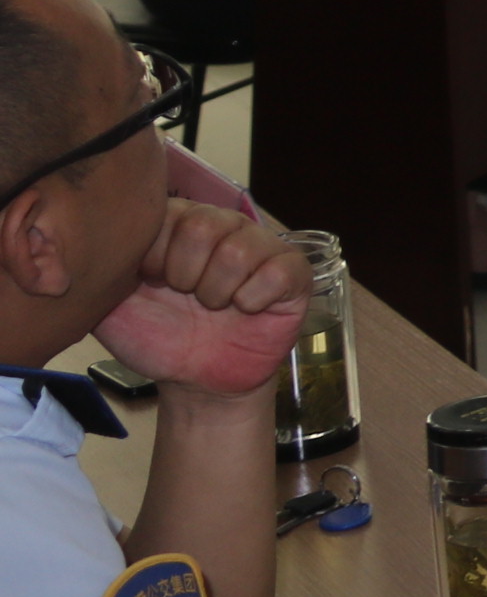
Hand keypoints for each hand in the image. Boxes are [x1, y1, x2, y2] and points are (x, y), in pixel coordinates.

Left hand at [95, 202, 306, 399]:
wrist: (198, 382)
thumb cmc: (160, 340)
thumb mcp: (113, 310)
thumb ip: (99, 276)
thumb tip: (82, 251)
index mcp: (181, 226)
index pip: (168, 214)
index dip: (155, 257)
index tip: (151, 284)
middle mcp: (224, 227)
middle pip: (206, 225)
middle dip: (186, 275)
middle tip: (186, 298)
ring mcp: (262, 248)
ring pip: (240, 250)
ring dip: (218, 291)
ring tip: (215, 307)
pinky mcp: (293, 275)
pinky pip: (279, 271)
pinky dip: (254, 299)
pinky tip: (246, 310)